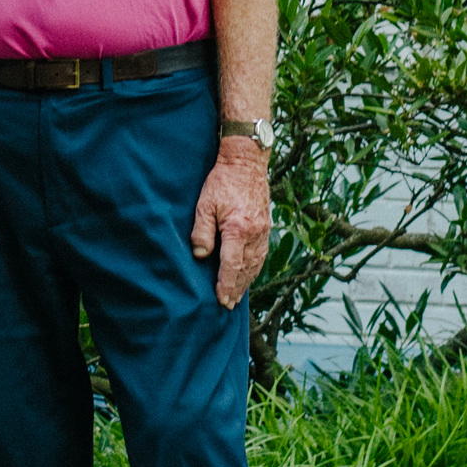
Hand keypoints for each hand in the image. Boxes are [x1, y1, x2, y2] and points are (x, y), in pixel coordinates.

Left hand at [190, 136, 270, 311]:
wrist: (246, 161)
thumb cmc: (222, 180)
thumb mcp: (205, 203)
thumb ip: (202, 231)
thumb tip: (200, 256)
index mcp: (238, 229)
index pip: (232, 265)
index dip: (226, 285)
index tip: (221, 300)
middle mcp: (254, 234)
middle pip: (246, 269)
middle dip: (236, 289)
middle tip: (228, 305)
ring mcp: (263, 231)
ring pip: (256, 264)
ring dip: (246, 282)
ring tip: (236, 296)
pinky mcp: (266, 227)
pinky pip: (261, 254)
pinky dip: (254, 268)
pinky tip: (248, 275)